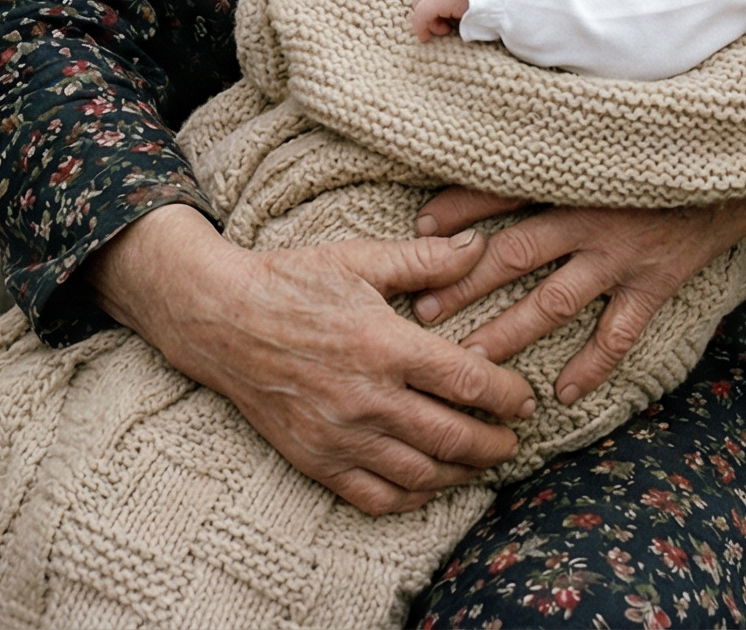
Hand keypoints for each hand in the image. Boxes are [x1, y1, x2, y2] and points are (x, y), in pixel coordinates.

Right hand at [84, 204, 536, 514]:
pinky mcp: (316, 460)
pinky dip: (412, 497)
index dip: (508, 397)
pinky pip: (376, 497)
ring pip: (421, 474)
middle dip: (495, 444)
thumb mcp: (360, 258)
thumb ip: (425, 259)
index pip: (468, 383)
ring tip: (479, 461)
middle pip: (454, 437)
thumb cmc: (292, 281)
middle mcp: (367, 398)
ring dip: (461, 473)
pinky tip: (428, 482)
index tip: (525, 401)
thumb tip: (479, 247)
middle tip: (514, 440)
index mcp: (384, 344)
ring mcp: (340, 436)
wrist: (221, 319)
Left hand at [409, 175, 745, 401]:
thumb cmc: (644, 156)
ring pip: (556, 300)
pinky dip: (592, 365)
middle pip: (516, 253)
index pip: (501, 192)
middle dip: (468, 284)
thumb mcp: (591, 147)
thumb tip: (480, 168)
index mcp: (570, 176)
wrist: (725, 171)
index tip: (417, 235)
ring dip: (512, 331)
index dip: (458, 212)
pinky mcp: (654, 283)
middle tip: (424, 314)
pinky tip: (563, 393)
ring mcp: (621, 255)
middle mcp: (589, 216)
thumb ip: (543, 159)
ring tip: (473, 361)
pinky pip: (619, 334)